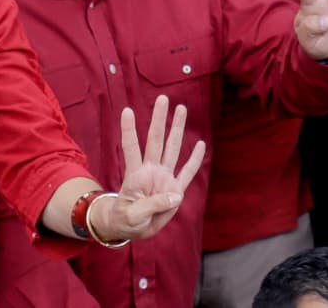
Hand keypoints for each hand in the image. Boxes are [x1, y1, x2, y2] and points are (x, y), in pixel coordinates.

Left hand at [93, 95, 205, 241]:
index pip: (131, 147)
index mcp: (135, 175)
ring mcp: (164, 178)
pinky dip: (194, 159)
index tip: (127, 111)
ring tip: (181, 109)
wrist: (133, 228)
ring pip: (172, 149)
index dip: (129, 130)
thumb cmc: (126, 220)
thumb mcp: (134, 216)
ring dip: (177, 129)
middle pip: (156, 140)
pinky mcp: (175, 190)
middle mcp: (151, 171)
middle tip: (163, 98)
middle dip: (159, 119)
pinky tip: (200, 144)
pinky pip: (187, 172)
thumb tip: (176, 195)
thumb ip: (153, 205)